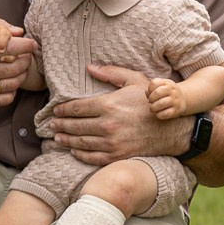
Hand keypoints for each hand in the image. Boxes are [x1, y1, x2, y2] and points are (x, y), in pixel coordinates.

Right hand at [0, 20, 38, 109]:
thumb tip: (19, 32)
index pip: (9, 47)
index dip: (26, 45)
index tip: (32, 44)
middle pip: (15, 66)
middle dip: (26, 60)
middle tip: (27, 56)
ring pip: (14, 83)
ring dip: (21, 75)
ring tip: (19, 68)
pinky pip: (7, 98)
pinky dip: (12, 90)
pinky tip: (7, 81)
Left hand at [47, 63, 186, 164]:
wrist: (171, 127)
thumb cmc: (151, 102)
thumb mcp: (134, 80)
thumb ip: (111, 73)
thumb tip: (89, 67)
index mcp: (109, 104)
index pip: (77, 108)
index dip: (63, 110)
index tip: (56, 111)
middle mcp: (107, 125)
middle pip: (75, 126)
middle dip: (61, 125)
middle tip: (52, 125)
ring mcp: (112, 143)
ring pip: (81, 143)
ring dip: (66, 141)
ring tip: (57, 138)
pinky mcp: (117, 156)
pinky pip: (92, 157)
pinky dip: (80, 154)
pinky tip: (73, 151)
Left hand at [146, 77, 184, 119]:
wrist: (182, 99)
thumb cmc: (166, 93)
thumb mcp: (161, 87)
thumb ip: (151, 89)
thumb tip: (147, 92)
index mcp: (167, 83)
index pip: (154, 83)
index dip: (149, 89)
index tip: (150, 94)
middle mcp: (172, 91)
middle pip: (157, 92)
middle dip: (151, 98)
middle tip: (150, 102)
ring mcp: (175, 100)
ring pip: (162, 103)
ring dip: (153, 107)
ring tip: (153, 109)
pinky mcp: (176, 110)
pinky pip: (166, 113)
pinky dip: (159, 115)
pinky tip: (158, 114)